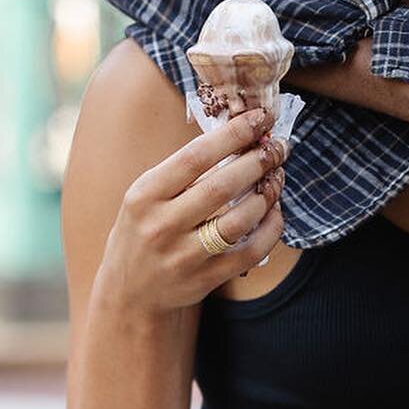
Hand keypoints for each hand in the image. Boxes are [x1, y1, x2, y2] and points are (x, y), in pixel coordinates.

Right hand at [93, 108, 286, 315]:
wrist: (129, 291)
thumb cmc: (145, 228)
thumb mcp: (148, 195)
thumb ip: (184, 170)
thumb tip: (241, 134)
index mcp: (145, 194)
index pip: (194, 157)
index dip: (233, 134)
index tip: (260, 117)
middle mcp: (161, 225)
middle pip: (221, 186)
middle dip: (258, 162)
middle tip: (278, 147)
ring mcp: (183, 256)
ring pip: (240, 220)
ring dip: (268, 195)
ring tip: (277, 177)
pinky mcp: (205, 279)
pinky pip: (250, 251)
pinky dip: (271, 229)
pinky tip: (275, 212)